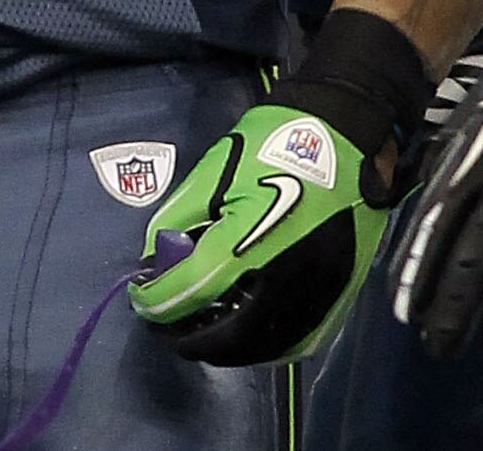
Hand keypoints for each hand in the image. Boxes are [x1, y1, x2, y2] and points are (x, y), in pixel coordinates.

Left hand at [129, 99, 385, 362]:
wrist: (343, 134)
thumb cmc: (273, 144)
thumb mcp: (212, 173)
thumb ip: (178, 221)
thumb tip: (155, 262)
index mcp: (250, 243)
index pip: (192, 291)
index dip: (156, 301)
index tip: (140, 299)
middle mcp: (288, 281)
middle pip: (229, 337)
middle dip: (189, 338)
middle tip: (165, 327)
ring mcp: (320, 295)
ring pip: (266, 348)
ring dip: (227, 349)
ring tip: (199, 333)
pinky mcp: (341, 297)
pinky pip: (298, 342)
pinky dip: (264, 346)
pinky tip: (243, 333)